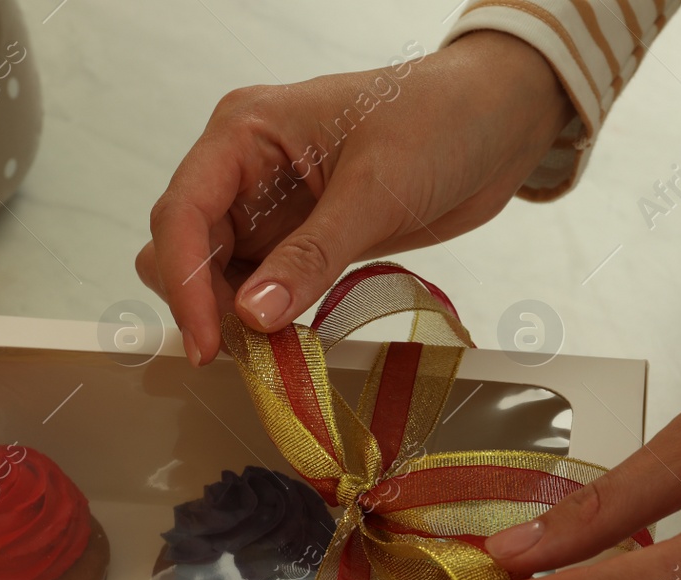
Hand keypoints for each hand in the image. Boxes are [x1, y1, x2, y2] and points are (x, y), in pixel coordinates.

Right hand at [137, 31, 573, 364]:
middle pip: (185, 249)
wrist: (498, 123)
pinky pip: (260, 291)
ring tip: (273, 358)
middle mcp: (244, 170)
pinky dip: (266, 322)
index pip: (182, 213)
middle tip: (248, 356)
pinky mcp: (299, 242)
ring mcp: (269, 209)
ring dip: (233, 320)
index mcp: (245, 132)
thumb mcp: (376, 188)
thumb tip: (253, 315)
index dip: (184, 282)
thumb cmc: (441, 120)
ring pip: (216, 277)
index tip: (208, 342)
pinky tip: (289, 346)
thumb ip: (313, 255)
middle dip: (205, 304)